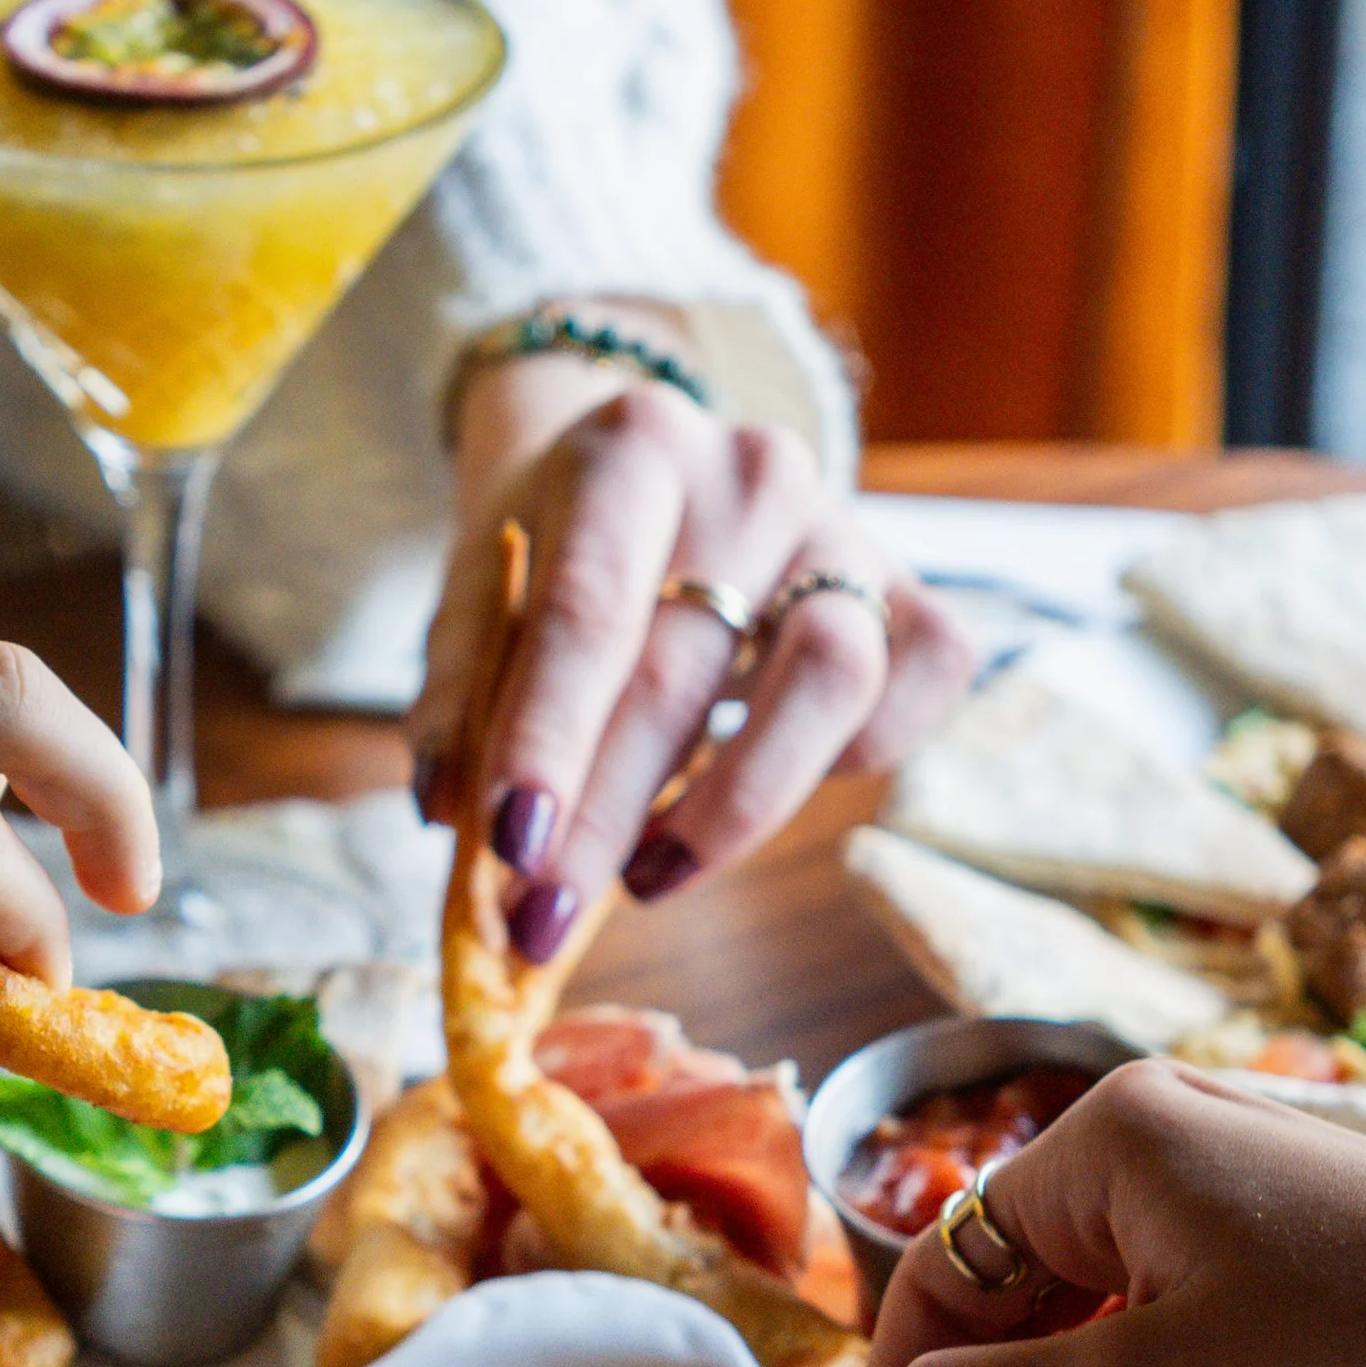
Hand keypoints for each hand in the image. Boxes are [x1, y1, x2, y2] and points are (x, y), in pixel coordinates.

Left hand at [413, 336, 971, 962]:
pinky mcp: (909, 586)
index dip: (548, 738)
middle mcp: (752, 472)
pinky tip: (747, 798)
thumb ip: (458, 689)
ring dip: (730, 808)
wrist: (652, 464)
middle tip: (546, 917)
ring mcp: (846, 526)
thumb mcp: (482, 583)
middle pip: (686, 669)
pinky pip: (915, 690)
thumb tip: (450, 814)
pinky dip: (847, 766)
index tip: (511, 847)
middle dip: (609, 816)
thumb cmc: (559, 544)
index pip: (588, 611)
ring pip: (828, 680)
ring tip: (644, 874)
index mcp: (630, 449)